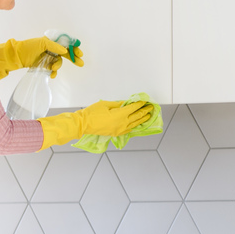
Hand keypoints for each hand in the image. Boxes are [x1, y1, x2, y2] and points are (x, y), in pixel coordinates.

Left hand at [0, 36, 82, 80]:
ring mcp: (48, 57)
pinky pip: (53, 69)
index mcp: (52, 41)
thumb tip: (65, 51)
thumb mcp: (42, 43)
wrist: (17, 57)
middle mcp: (51, 48)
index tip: (79, 53)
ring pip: (59, 62)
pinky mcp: (44, 65)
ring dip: (58, 66)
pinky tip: (52, 75)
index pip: (66, 43)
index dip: (73, 48)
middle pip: (66, 53)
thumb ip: (54, 46)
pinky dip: (53, 72)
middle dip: (73, 58)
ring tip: (53, 68)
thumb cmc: (28, 47)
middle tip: (81, 63)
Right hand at [38, 99, 152, 149]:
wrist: (83, 124)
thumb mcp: (106, 104)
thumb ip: (118, 104)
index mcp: (120, 115)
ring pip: (135, 124)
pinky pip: (129, 129)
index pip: (134, 108)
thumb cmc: (92, 113)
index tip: (145, 100)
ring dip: (142, 119)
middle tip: (151, 107)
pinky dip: (135, 125)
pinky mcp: (116, 133)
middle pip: (137, 116)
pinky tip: (137, 124)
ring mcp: (120, 129)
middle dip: (145, 111)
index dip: (140, 103)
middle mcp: (123, 123)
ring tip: (148, 115)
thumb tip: (127, 103)